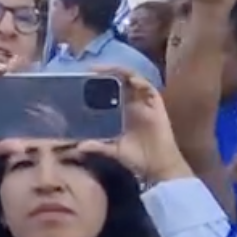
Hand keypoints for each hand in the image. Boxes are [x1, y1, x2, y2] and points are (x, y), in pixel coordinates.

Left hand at [78, 69, 190, 184]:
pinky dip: (141, 82)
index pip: (110, 90)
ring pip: (134, 80)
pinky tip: (131, 80)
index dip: (99, 82)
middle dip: (107, 72)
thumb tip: (78, 146)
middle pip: (120, 81)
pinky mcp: (157, 107)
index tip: (83, 77)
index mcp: (122, 111)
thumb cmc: (137, 158)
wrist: (158, 167)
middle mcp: (133, 104)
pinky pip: (150, 89)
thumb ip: (98, 146)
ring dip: (121, 72)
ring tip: (107, 69)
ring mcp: (146, 104)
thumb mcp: (113, 150)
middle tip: (91, 69)